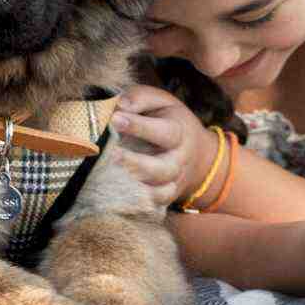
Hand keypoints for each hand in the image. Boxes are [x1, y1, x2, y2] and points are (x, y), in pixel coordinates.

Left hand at [111, 84, 215, 207]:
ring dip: (134, 185)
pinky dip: (139, 203)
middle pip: (162, 168)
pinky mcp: (166, 196)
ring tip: (109, 175)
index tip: (114, 118)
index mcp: (179, 132)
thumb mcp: (159, 101)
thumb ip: (140, 99)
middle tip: (111, 154)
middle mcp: (179, 160)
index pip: (163, 131)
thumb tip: (120, 105)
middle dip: (136, 163)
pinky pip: (155, 205)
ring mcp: (173, 181)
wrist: (195, 151)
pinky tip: (117, 195)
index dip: (139, 126)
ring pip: (159, 191)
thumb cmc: (167, 118)